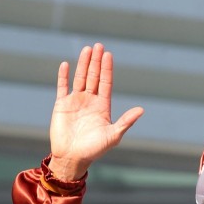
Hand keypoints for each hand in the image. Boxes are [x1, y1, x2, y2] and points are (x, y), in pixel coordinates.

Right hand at [49, 43, 144, 180]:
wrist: (72, 157)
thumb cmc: (94, 149)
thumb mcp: (113, 135)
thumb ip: (126, 122)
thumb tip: (141, 110)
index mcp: (102, 107)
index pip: (106, 83)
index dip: (107, 69)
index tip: (109, 55)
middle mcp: (90, 101)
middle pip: (94, 77)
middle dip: (97, 62)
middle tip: (99, 45)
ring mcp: (75, 101)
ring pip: (80, 78)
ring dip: (83, 64)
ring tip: (87, 49)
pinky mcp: (61, 105)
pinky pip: (62, 87)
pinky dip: (63, 76)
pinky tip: (66, 64)